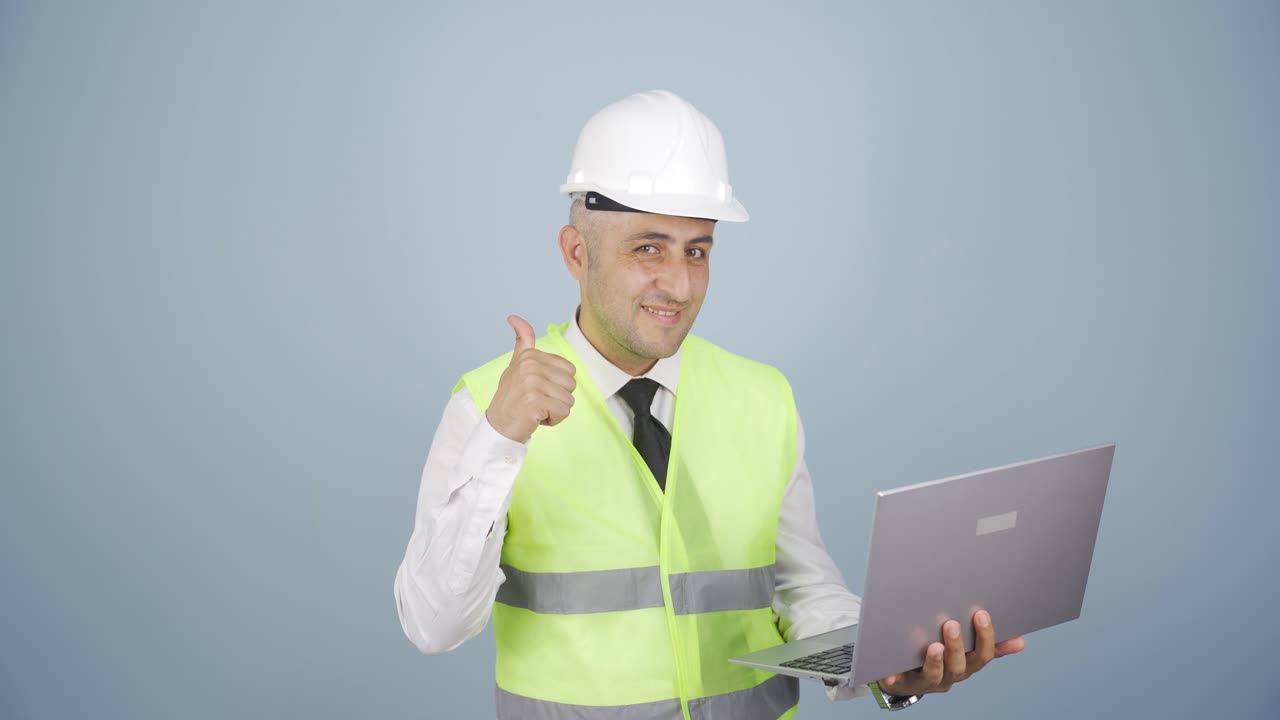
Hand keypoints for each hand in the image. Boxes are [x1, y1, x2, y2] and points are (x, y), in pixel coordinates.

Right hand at [484, 315, 576, 442]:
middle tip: (536, 401)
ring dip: (555, 410)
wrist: (498, 426)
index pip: (570, 370)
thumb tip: (514, 317)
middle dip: (558, 398)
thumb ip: (523, 342)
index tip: (537, 389)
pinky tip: (536, 418)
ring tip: (535, 409)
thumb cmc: (511, 397)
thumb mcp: (516, 365)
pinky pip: (563, 412)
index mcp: (530, 356)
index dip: (558, 384)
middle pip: (571, 384)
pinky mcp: (535, 402)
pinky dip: (553, 420)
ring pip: (569, 400)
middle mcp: (530, 366)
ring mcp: (532, 383)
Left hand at [878, 610, 1025, 696]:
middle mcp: (950, 675)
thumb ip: (991, 645)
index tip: (981, 614)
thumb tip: (1020, 641)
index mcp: (966, 665)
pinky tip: (890, 672)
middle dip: (957, 646)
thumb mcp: (967, 651)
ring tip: (933, 646)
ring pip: (935, 675)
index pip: (982, 656)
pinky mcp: (902, 682)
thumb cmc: (941, 657)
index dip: (985, 638)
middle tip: (951, 624)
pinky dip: (894, 677)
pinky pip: (898, 682)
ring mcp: (926, 680)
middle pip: (959, 666)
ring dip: (935, 661)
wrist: (908, 678)